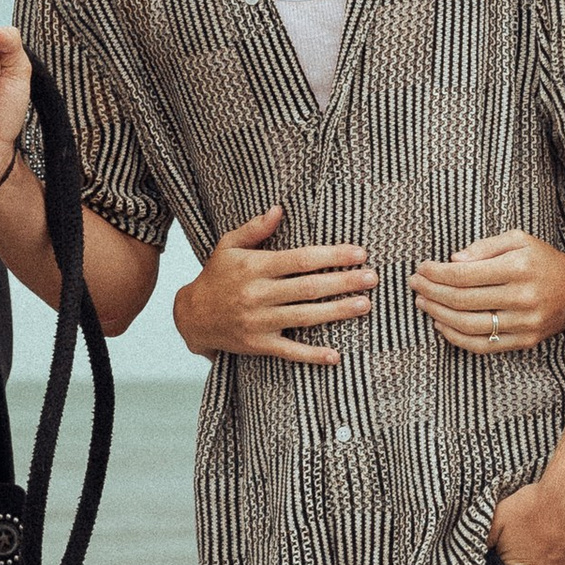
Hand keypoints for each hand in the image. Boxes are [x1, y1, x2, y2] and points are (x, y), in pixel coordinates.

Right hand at [173, 207, 372, 365]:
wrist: (192, 316)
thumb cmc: (216, 276)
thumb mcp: (228, 245)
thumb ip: (255, 228)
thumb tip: (280, 209)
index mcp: (255, 267)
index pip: (301, 259)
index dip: (332, 256)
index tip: (360, 254)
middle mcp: (258, 294)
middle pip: (309, 287)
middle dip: (343, 282)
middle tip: (372, 278)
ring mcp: (259, 322)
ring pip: (305, 316)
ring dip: (337, 312)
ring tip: (365, 305)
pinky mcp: (259, 345)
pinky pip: (290, 351)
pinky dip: (313, 355)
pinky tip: (336, 356)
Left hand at [409, 230, 564, 356]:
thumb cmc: (542, 260)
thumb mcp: (518, 239)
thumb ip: (484, 247)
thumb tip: (453, 261)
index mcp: (519, 267)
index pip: (465, 274)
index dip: (436, 273)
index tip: (421, 268)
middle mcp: (522, 297)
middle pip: (462, 300)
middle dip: (432, 291)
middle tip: (415, 284)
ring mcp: (524, 323)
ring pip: (468, 325)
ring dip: (438, 315)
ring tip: (423, 303)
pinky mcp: (524, 341)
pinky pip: (482, 345)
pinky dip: (456, 337)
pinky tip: (441, 324)